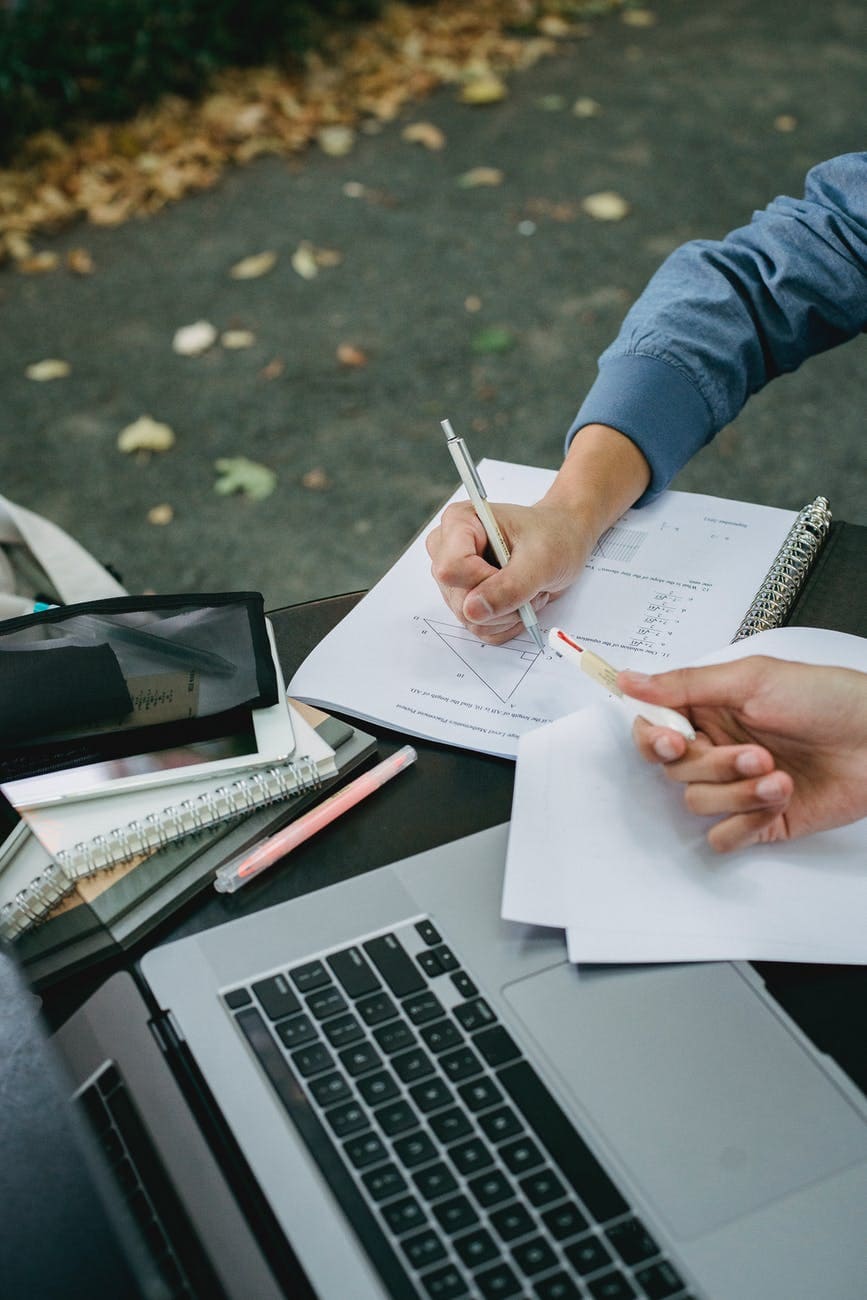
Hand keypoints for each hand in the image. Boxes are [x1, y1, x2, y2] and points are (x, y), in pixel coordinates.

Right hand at [425, 499, 595, 643]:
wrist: (564, 541)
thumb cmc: (553, 535)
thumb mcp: (541, 558)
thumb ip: (509, 585)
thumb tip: (474, 610)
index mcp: (459, 523)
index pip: (450, 567)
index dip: (482, 580)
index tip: (514, 573)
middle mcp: (449, 550)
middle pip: (458, 599)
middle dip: (502, 600)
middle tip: (530, 583)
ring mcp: (457, 580)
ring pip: (470, 619)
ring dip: (508, 613)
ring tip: (528, 589)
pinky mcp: (467, 601)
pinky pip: (481, 629)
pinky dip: (507, 622)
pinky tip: (521, 600)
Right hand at [618, 657, 866, 851]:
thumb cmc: (827, 700)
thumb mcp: (752, 678)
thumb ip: (684, 684)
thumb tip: (629, 679)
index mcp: (710, 710)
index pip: (654, 730)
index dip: (654, 740)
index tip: (675, 739)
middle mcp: (719, 748)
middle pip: (675, 771)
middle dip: (714, 765)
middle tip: (756, 753)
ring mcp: (737, 787)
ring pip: (697, 804)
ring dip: (738, 793)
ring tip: (779, 776)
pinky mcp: (758, 823)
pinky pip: (721, 838)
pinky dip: (745, 824)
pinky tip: (778, 801)